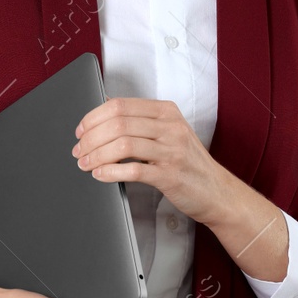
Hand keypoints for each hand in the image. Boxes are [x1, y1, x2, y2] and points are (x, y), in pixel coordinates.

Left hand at [73, 97, 235, 225]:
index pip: (120, 105)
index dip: (93, 117)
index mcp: (166, 111)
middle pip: (118, 123)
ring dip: (97, 155)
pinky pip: (134, 170)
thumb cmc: (189, 162)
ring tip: (86, 164)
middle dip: (91, 138)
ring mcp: (172, 150)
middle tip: (79, 151)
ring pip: (123, 144)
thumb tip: (102, 111)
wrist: (217, 191)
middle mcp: (170, 127)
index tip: (81, 131)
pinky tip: (100, 174)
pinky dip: (111, 172)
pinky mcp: (170, 175)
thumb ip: (141, 121)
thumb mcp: (169, 132)